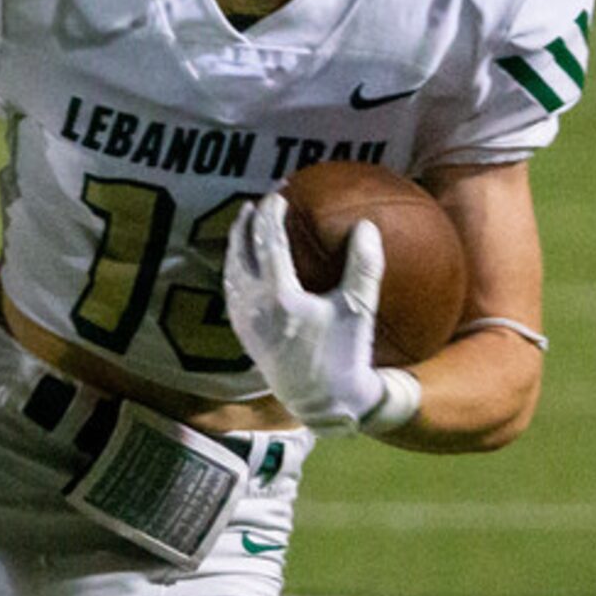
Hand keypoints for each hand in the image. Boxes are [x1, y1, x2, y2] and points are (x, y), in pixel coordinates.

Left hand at [223, 196, 387, 433]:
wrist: (322, 401)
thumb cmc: (344, 355)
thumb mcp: (359, 309)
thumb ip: (364, 266)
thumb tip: (365, 225)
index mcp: (280, 296)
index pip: (268, 241)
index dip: (270, 213)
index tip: (279, 193)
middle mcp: (254, 307)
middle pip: (240, 252)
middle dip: (246, 223)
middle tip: (258, 202)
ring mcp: (244, 322)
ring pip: (230, 272)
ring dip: (235, 244)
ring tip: (244, 224)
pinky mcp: (242, 335)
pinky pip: (230, 293)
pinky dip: (233, 270)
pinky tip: (242, 264)